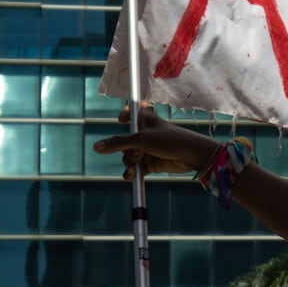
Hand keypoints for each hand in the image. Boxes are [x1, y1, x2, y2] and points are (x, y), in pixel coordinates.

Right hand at [92, 104, 220, 179]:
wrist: (191, 156)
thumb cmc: (169, 140)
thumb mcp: (141, 139)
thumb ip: (118, 143)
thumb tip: (96, 147)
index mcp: (146, 119)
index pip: (134, 110)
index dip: (127, 112)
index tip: (122, 119)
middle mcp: (146, 133)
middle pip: (125, 140)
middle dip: (126, 149)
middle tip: (137, 152)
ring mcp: (148, 148)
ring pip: (128, 156)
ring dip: (129, 162)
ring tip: (137, 164)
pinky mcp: (151, 162)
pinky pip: (135, 168)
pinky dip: (132, 173)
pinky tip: (132, 176)